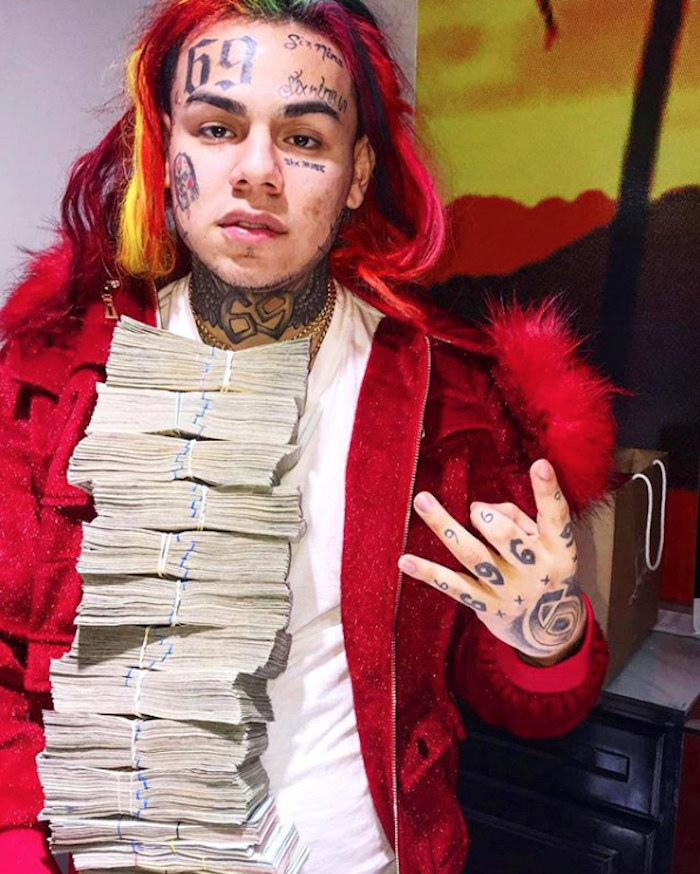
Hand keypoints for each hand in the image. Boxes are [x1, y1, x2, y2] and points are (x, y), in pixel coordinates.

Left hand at [398, 459, 584, 664]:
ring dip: (445, 527)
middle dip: (486, 517)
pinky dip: (428, 573)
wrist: (550, 630)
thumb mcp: (547, 546)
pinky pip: (453, 586)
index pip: (555, 517)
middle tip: (475, 510)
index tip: (539, 464)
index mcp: (558, 549)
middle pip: (506, 537)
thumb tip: (478, 508)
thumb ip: (518, 519)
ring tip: (422, 501)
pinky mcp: (486, 606)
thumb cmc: (543, 570)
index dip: (548, 490)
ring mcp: (509, 591)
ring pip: (473, 556)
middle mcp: (536, 571)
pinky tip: (405, 560)